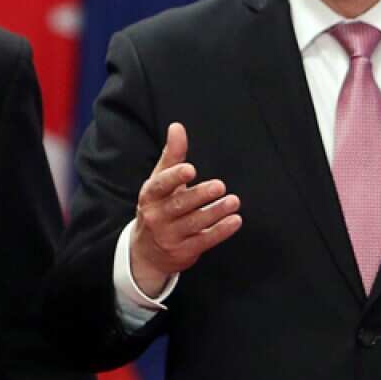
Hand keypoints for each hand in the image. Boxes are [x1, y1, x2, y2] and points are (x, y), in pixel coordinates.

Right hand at [130, 122, 241, 296]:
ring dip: (215, 212)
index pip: (161, 185)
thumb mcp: (160, 182)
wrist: (145, 253)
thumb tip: (177, 127)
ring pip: (194, 223)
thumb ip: (172, 155)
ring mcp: (169, 236)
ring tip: (233, 201)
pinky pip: (204, 241)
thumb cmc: (157, 208)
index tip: (190, 170)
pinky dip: (220, 231)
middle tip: (220, 186)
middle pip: (179, 205)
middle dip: (200, 196)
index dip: (175, 177)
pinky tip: (235, 221)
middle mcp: (156, 216)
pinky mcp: (183, 251)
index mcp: (150, 196)